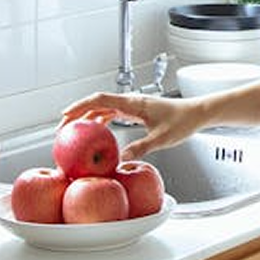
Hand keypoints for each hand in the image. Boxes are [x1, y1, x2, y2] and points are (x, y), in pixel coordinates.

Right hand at [59, 92, 208, 160]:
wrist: (197, 113)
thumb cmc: (183, 121)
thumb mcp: (161, 138)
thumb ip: (141, 147)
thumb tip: (120, 159)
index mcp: (133, 103)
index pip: (100, 99)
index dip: (80, 106)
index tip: (65, 115)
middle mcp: (130, 102)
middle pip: (96, 104)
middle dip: (77, 114)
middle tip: (62, 129)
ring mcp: (132, 106)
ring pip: (102, 108)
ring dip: (86, 118)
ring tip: (73, 132)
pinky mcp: (136, 112)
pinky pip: (112, 114)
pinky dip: (100, 121)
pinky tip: (95, 133)